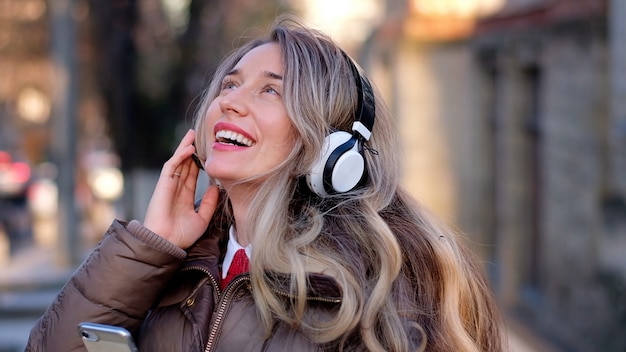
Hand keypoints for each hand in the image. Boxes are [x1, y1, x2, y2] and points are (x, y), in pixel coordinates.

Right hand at [143, 129, 219, 248]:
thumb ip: (209, 203)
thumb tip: (217, 187)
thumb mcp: (202, 219)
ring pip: (177, 162)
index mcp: (183, 198)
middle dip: (191, 152)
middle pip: (184, 165)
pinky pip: (170, 166)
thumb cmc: (181, 236)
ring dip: (184, 148)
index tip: (207, 155)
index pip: (191, 176)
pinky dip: (179, 156)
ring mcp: (168, 186)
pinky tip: (189, 148)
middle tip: (200, 138)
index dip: (198, 165)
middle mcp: (175, 189)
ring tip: (192, 135)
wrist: (167, 243)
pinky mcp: (163, 184)